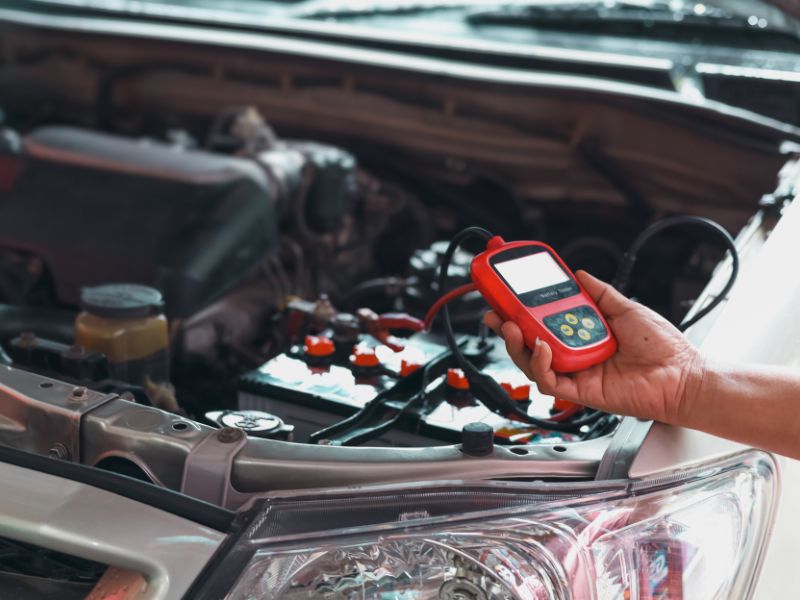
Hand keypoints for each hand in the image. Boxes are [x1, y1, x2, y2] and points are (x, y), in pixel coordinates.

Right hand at [484, 271, 705, 424]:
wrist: (682, 375)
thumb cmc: (662, 347)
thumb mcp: (626, 308)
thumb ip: (599, 293)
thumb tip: (578, 274)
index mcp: (582, 335)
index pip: (543, 323)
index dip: (521, 312)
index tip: (506, 296)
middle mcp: (575, 355)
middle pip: (530, 344)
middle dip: (507, 328)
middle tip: (496, 312)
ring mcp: (576, 374)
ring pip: (533, 363)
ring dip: (518, 345)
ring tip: (512, 327)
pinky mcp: (581, 393)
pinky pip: (550, 381)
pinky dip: (541, 364)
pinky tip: (544, 347)